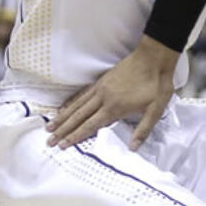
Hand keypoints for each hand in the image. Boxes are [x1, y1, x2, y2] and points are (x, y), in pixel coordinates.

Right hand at [47, 37, 178, 150]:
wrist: (153, 58)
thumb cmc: (156, 85)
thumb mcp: (156, 110)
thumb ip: (143, 130)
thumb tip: (132, 148)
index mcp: (115, 108)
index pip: (90, 125)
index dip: (76, 136)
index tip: (62, 145)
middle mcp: (103, 98)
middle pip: (79, 117)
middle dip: (63, 130)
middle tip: (48, 140)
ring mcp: (100, 88)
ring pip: (77, 105)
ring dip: (63, 117)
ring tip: (50, 126)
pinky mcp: (101, 81)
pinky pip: (82, 94)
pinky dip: (71, 102)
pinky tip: (64, 107)